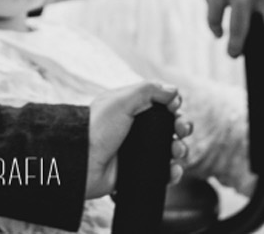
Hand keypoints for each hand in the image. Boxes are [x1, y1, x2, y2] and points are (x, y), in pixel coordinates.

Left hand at [85, 82, 189, 200]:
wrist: (80, 162)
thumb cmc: (96, 129)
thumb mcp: (120, 101)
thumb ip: (148, 90)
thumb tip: (173, 90)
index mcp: (131, 109)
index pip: (161, 104)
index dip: (173, 105)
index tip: (175, 107)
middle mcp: (136, 129)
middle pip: (170, 126)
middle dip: (182, 127)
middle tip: (182, 130)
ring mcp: (139, 151)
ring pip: (171, 150)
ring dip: (181, 150)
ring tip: (177, 152)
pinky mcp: (139, 172)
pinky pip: (163, 172)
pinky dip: (173, 172)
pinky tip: (173, 170)